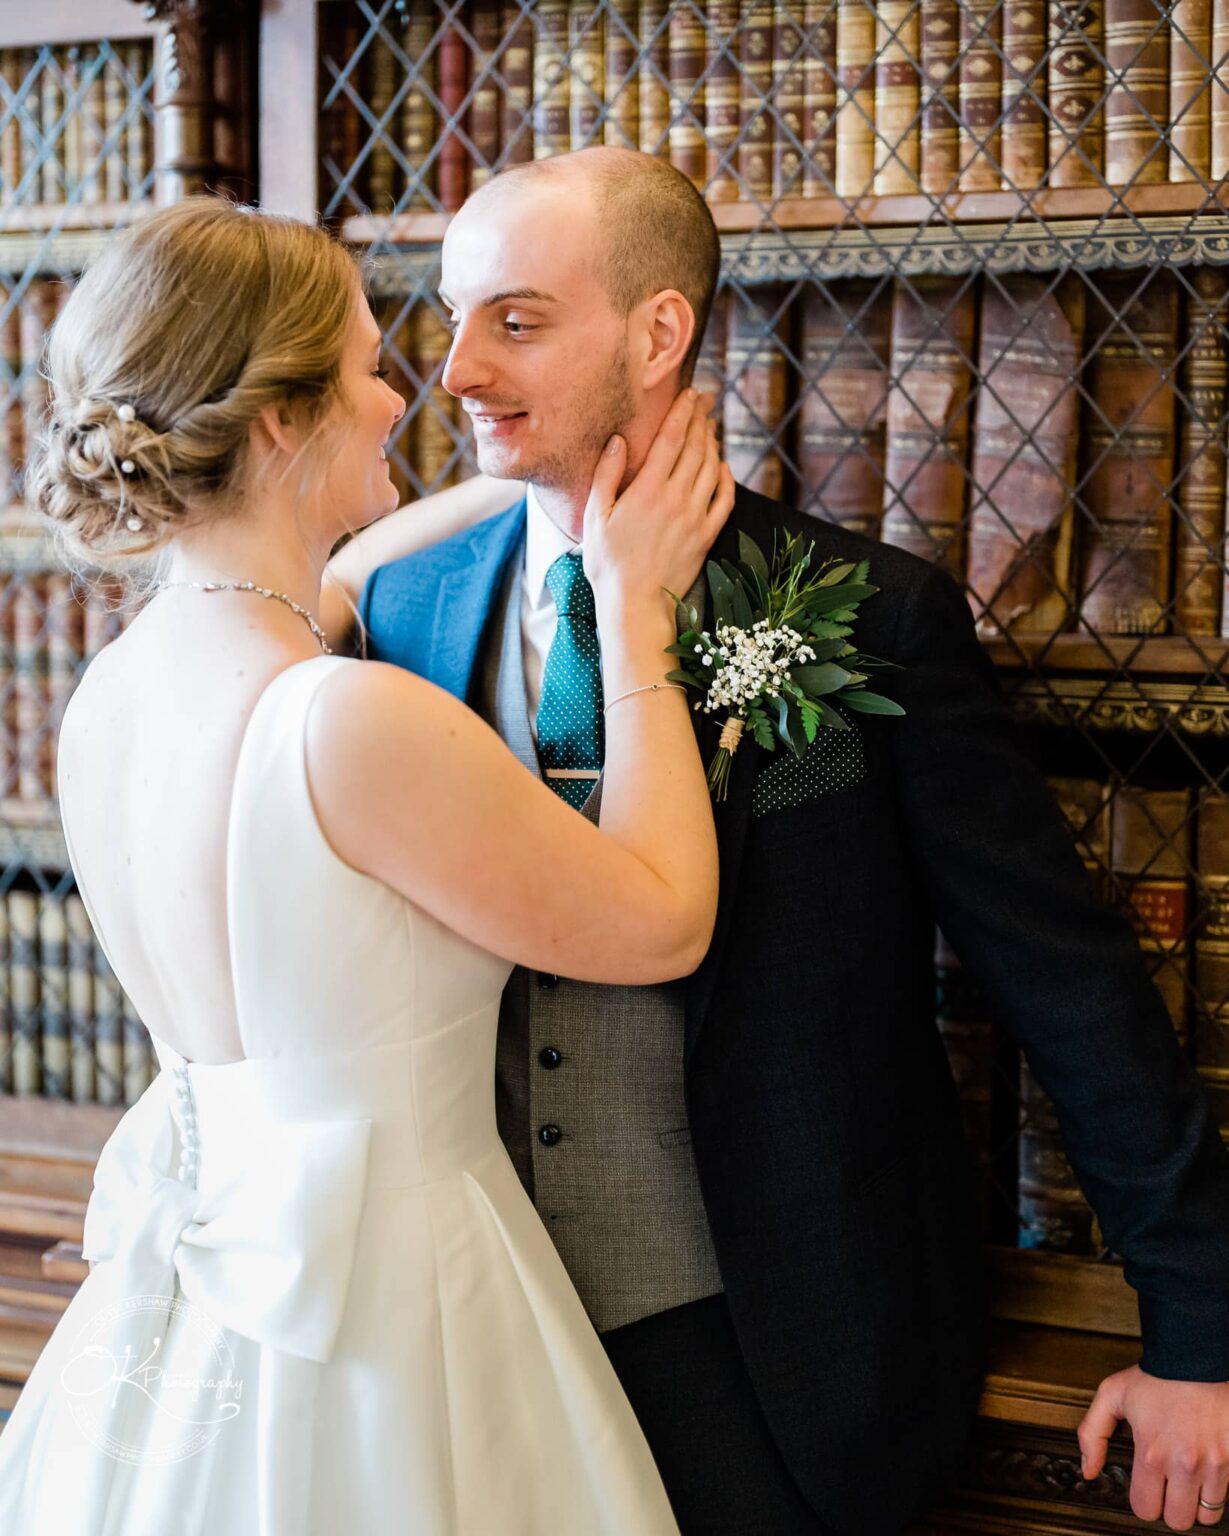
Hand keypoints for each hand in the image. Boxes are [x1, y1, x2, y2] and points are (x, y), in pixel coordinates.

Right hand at [582, 386, 733, 623]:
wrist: (635, 604)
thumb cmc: (608, 563)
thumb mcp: (596, 517)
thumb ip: (606, 475)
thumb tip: (617, 440)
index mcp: (648, 489)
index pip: (671, 439)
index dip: (683, 412)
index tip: (690, 394)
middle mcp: (677, 498)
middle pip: (696, 448)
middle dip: (701, 420)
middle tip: (705, 401)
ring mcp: (695, 517)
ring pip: (712, 469)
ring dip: (713, 444)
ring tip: (711, 428)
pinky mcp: (706, 536)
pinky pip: (725, 499)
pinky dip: (727, 478)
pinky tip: (724, 467)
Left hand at [1079, 1365, 1228, 1527]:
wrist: (1195, 1356)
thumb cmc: (1157, 1375)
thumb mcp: (1111, 1396)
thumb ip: (1092, 1434)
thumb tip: (1089, 1469)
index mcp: (1152, 1453)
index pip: (1145, 1509)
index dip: (1143, 1503)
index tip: (1145, 1491)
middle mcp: (1184, 1464)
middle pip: (1178, 1521)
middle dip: (1170, 1508)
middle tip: (1168, 1490)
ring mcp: (1214, 1464)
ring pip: (1206, 1515)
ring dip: (1195, 1502)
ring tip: (1187, 1481)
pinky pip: (1226, 1495)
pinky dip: (1215, 1489)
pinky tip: (1204, 1470)